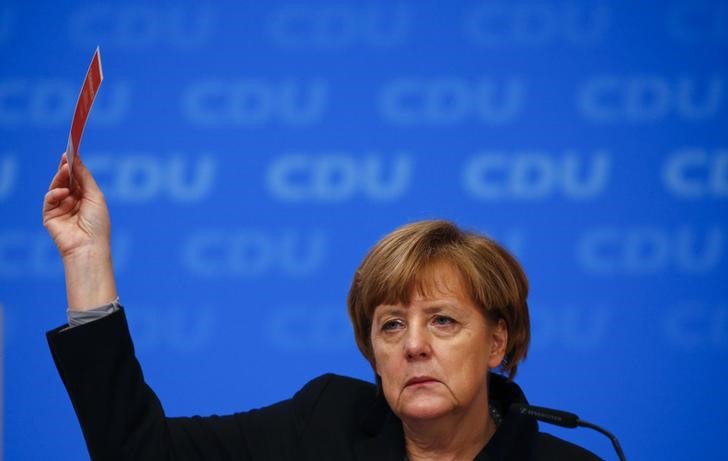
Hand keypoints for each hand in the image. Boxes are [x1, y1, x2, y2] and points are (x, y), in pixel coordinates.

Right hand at [43, 153, 116, 309]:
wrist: (88, 246)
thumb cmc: (98, 223)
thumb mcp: (95, 195)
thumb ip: (84, 177)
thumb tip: (75, 159)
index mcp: (86, 198)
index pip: (78, 178)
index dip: (75, 165)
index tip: (72, 151)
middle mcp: (73, 202)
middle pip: (66, 180)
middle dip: (66, 168)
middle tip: (66, 155)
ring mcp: (61, 209)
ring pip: (56, 187)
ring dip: (60, 177)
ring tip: (65, 169)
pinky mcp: (50, 216)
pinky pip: (49, 199)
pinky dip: (55, 193)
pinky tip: (63, 192)